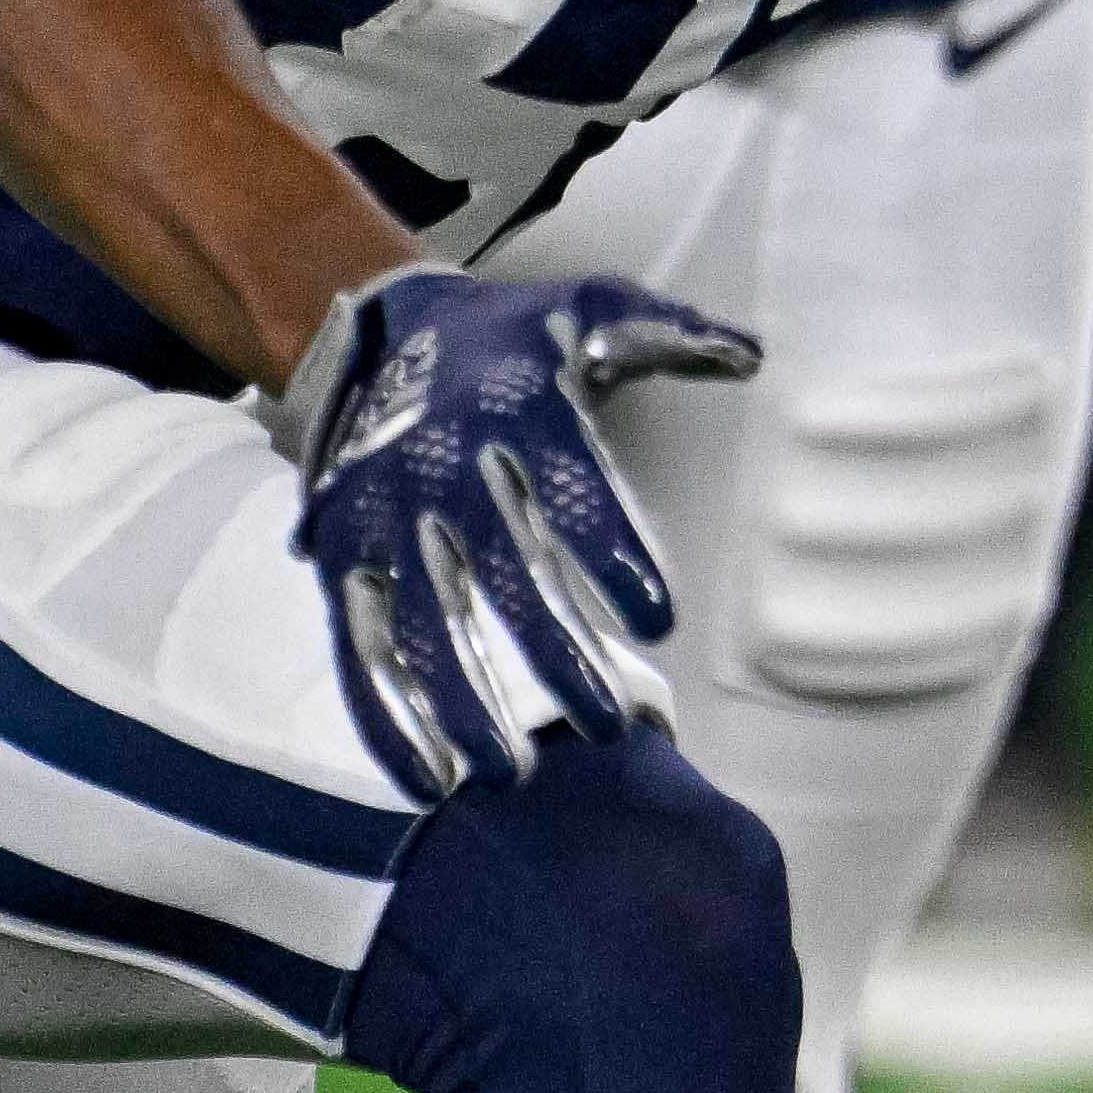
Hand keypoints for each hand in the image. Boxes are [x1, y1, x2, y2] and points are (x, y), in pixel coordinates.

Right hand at [270, 266, 757, 801]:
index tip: (661, 620)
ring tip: (512, 774)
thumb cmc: (509, 337)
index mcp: (512, 409)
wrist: (372, 328)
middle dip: (554, 652)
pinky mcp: (343, 558)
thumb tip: (748, 354)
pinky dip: (386, 718)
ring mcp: (385, 519)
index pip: (568, 488)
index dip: (612, 552)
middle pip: (500, 572)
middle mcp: (443, 468)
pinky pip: (360, 645)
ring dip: (463, 702)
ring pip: (422, 622)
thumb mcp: (588, 309)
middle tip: (610, 723)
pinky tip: (429, 783)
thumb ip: (667, 336)